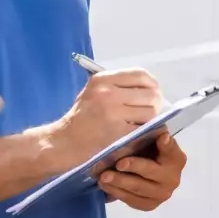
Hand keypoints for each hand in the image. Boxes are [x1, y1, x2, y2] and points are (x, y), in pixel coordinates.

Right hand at [44, 68, 160, 165]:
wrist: (63, 142)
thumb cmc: (80, 117)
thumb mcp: (93, 91)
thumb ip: (117, 85)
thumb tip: (149, 86)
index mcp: (102, 79)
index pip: (140, 74)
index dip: (152, 83)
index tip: (153, 91)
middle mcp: (108, 93)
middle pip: (150, 93)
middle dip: (155, 103)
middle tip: (150, 110)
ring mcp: (113, 113)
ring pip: (150, 112)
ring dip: (150, 119)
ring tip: (140, 122)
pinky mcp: (118, 132)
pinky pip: (144, 128)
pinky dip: (145, 131)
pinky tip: (136, 133)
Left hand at [99, 130, 187, 211]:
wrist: (140, 171)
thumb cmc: (145, 150)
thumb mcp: (147, 139)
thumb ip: (149, 133)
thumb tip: (155, 132)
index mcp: (176, 158)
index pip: (171, 149)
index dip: (167, 145)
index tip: (161, 138)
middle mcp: (173, 178)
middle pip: (151, 171)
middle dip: (134, 167)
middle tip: (118, 164)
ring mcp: (162, 194)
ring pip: (139, 188)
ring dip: (120, 182)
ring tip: (103, 177)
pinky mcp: (149, 205)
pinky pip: (132, 200)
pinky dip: (117, 193)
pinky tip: (105, 186)